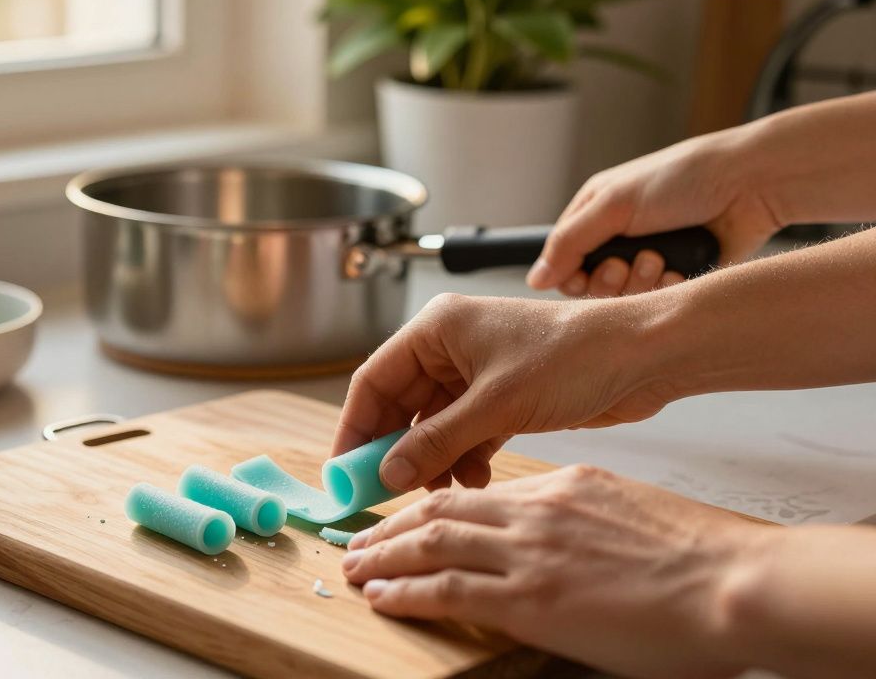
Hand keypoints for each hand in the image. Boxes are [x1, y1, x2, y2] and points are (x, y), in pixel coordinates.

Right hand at [332, 293, 675, 492]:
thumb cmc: (574, 357)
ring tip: (445, 487)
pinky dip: (464, 457)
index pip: (373, 381)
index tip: (343, 472)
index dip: (355, 428)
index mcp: (436, 329)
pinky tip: (476, 478)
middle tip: (384, 492)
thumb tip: (387, 473)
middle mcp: (450, 347)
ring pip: (433, 424)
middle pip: (400, 405)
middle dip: (395, 449)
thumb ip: (436, 442)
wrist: (644, 357)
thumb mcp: (495, 405)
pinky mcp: (503, 396)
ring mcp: (477, 373)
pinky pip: (464, 432)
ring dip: (434, 458)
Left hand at [341, 465, 771, 678]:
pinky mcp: (529, 598)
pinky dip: (405, 592)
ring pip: (432, 543)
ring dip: (385, 555)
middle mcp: (535, 511)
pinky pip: (447, 590)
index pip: (478, 495)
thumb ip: (583, 518)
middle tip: (360, 538)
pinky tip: (381, 597)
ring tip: (355, 566)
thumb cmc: (700, 557)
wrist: (732, 580)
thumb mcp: (628, 514)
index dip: (433, 505)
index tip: (409, 518)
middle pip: (442, 510)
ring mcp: (528, 553)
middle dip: (393, 526)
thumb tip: (561, 538)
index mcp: (560, 488)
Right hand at [526, 126, 783, 297]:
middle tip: (628, 262)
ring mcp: (651, 258)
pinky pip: (660, 301)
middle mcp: (621, 238)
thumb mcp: (613, 203)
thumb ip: (569, 243)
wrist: (750, 185)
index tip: (584, 274)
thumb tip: (535, 279)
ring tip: (661, 258)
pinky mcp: (681, 276)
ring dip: (641, 282)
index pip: (563, 260)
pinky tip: (681, 269)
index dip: (571, 275)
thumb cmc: (682, 179)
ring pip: (626, 298)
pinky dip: (669, 288)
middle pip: (593, 286)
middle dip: (610, 279)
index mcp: (597, 213)